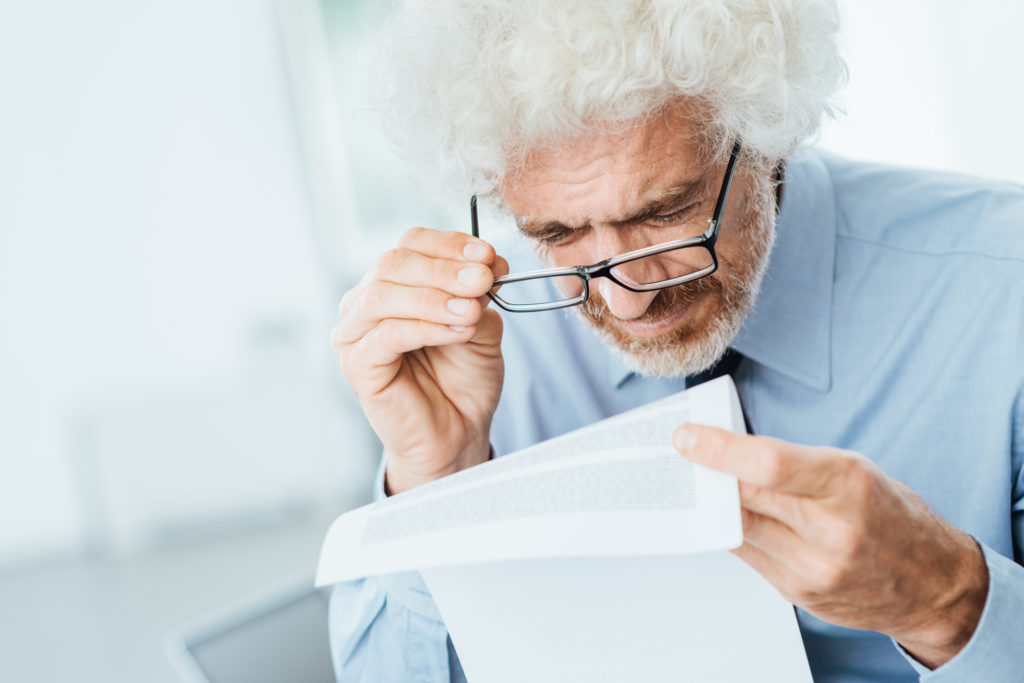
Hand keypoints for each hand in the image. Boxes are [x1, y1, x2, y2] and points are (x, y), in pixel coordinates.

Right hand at [332, 227, 508, 494]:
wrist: (458, 432)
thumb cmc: (463, 378)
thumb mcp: (481, 325)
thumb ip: (479, 293)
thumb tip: (488, 262)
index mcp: (394, 284)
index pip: (411, 244)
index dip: (450, 244)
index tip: (489, 255)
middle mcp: (365, 302)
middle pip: (394, 262)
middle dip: (445, 268)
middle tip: (484, 279)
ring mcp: (355, 334)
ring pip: (385, 294)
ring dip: (435, 297)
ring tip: (472, 311)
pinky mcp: (356, 365)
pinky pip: (387, 334)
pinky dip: (427, 326)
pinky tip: (458, 331)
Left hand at [672, 425, 988, 668]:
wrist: (932, 584)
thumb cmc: (890, 515)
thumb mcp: (854, 471)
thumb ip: (793, 464)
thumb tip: (728, 454)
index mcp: (848, 484)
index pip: (766, 464)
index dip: (717, 449)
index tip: (685, 438)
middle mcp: (832, 530)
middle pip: (745, 497)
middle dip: (706, 474)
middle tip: (680, 456)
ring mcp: (815, 568)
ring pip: (739, 529)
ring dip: (713, 505)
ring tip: (695, 483)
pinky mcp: (800, 594)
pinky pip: (748, 555)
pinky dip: (733, 532)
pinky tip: (723, 515)